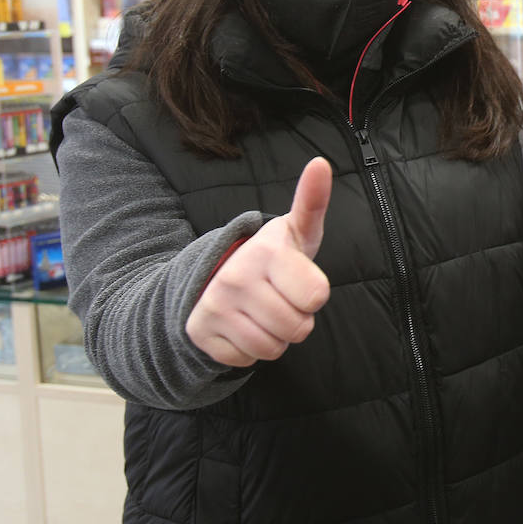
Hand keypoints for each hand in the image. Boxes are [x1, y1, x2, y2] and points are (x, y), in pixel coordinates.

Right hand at [186, 157, 332, 367]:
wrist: (215, 276)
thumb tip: (321, 163)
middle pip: (298, 328)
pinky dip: (251, 350)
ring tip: (264, 311)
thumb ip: (313, 200)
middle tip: (281, 298)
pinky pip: (247, 360)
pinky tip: (243, 325)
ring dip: (276, 337)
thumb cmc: (274, 257)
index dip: (314, 294)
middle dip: (297, 319)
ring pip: (273, 348)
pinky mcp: (200, 333)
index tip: (298, 278)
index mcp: (266, 251)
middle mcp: (236, 277)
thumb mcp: (297, 230)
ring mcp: (214, 306)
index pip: (316, 297)